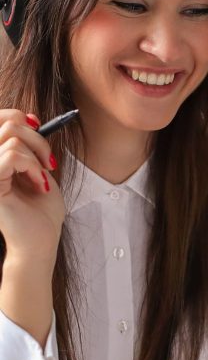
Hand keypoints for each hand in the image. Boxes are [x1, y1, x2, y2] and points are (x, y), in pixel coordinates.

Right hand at [0, 110, 64, 265]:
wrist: (40, 242)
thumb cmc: (40, 212)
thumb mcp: (36, 169)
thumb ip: (28, 144)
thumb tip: (28, 117)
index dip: (20, 118)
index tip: (40, 132)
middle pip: (7, 123)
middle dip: (37, 139)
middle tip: (48, 162)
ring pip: (11, 137)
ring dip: (37, 156)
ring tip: (42, 178)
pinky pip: (12, 155)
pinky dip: (32, 166)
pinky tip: (39, 185)